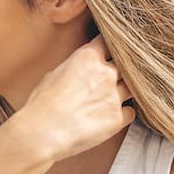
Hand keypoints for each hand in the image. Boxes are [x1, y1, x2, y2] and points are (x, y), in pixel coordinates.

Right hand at [18, 34, 135, 164]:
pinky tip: (111, 115)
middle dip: (120, 70)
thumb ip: (74, 68)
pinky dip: (124, 113)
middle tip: (111, 78)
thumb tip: (79, 70)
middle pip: (126, 64)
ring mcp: (114, 96)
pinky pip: (130, 111)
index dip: (110, 46)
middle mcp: (105, 73)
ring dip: (124, 91)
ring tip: (111, 98)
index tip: (110, 51)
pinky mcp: (117, 118)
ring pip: (132, 87)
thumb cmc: (41, 105)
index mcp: (88, 57)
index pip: (108, 41)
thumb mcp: (54, 74)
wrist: (42, 132)